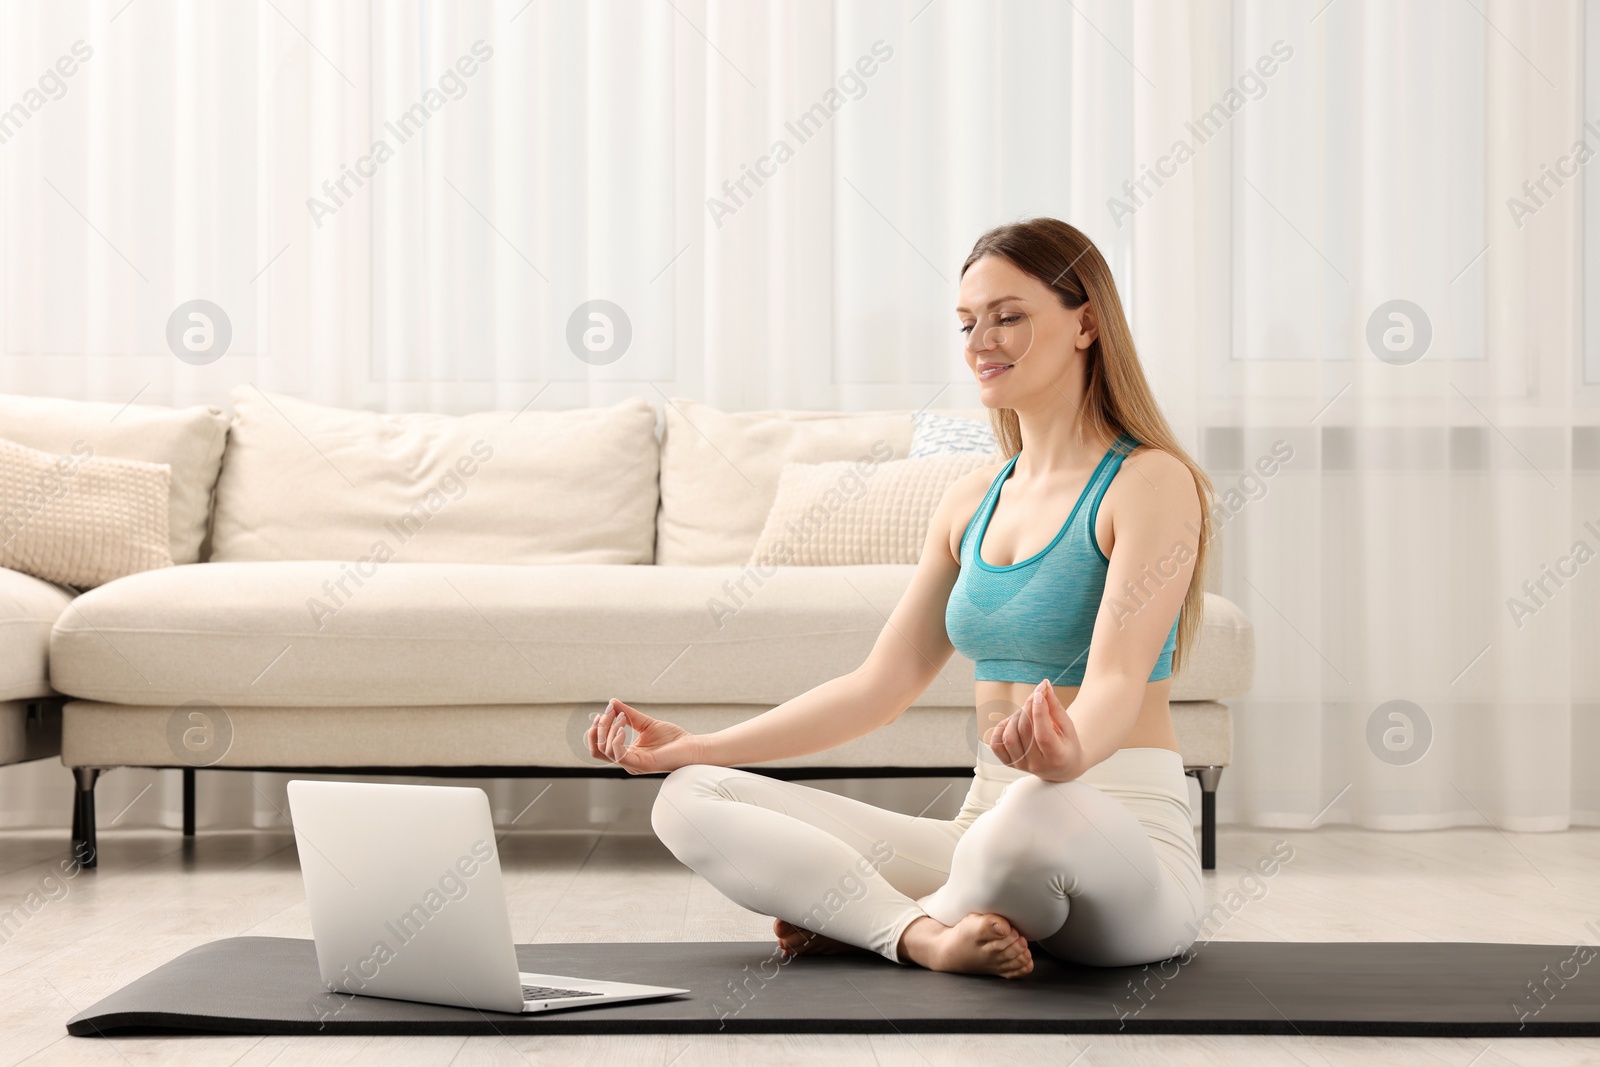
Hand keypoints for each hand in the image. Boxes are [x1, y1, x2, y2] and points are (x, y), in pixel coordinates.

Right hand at [586, 698, 701, 774]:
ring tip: (621, 717)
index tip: (603, 711)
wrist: (691, 746)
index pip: (600, 746)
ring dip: (608, 730)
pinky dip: (616, 739)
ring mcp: (633, 764)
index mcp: (626, 753)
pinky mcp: (641, 765)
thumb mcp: (645, 723)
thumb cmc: (672, 738)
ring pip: (605, 751)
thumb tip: (612, 703)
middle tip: (609, 712)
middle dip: (599, 728)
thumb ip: (628, 715)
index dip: (597, 729)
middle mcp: (627, 761)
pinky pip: (619, 755)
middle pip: (597, 749)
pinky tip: (623, 728)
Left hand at [984, 679, 1083, 781]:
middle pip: (1024, 731)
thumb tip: (1044, 686)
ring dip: (1015, 717)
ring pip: (1009, 736)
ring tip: (1025, 712)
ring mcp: (1021, 765)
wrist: (1060, 767)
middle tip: (1034, 697)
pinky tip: (1012, 723)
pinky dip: (1001, 729)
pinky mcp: (1010, 763)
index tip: (1039, 693)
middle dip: (1027, 707)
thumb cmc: (1065, 744)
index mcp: (1057, 757)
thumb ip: (1055, 706)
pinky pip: (996, 744)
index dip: (1039, 711)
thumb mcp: (1067, 726)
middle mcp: (1037, 765)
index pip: (1043, 735)